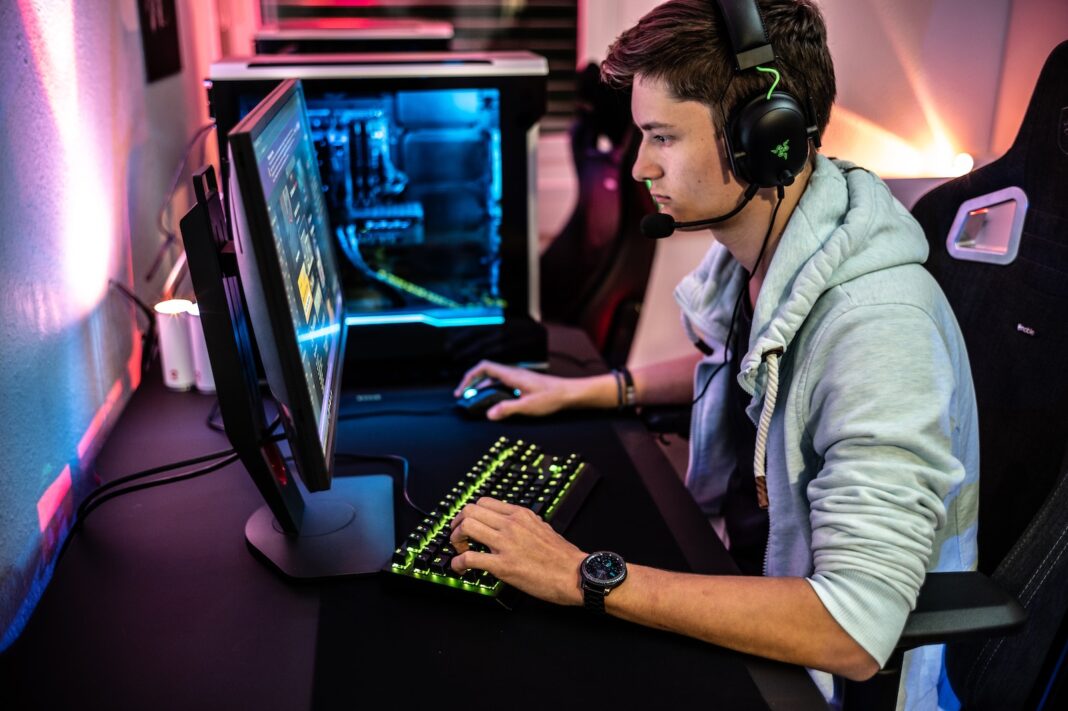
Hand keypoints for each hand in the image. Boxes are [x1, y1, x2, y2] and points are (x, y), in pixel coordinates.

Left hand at [449, 497, 586, 605]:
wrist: (576, 574)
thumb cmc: (563, 556)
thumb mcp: (543, 527)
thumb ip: (524, 523)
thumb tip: (511, 523)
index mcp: (521, 514)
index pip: (484, 502)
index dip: (470, 513)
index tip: (468, 524)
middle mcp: (511, 524)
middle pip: (470, 510)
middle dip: (457, 523)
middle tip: (458, 536)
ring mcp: (506, 544)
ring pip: (466, 527)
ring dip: (455, 539)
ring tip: (459, 550)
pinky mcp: (503, 565)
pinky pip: (469, 558)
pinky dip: (458, 563)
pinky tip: (460, 567)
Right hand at [454, 360, 576, 420]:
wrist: (569, 393)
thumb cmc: (552, 397)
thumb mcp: (528, 406)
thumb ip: (507, 409)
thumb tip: (489, 414)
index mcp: (511, 375)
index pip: (484, 368)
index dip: (469, 377)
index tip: (462, 390)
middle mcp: (512, 373)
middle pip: (485, 372)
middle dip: (471, 383)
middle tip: (463, 396)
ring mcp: (517, 378)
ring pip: (493, 378)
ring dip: (481, 387)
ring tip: (474, 399)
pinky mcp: (521, 383)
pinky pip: (500, 383)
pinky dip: (491, 390)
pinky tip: (492, 401)